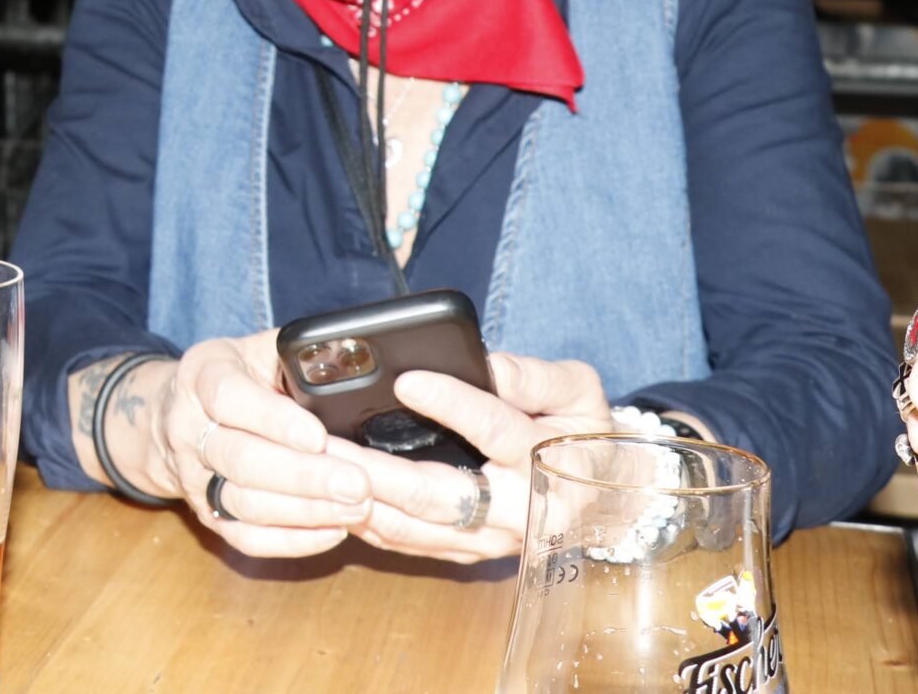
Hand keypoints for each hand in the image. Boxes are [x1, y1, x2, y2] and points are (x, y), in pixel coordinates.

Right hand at [137, 332, 374, 559]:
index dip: (273, 420)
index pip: (229, 398)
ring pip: (245, 502)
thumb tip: (350, 359)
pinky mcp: (207, 514)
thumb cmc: (234, 376)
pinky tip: (332, 531)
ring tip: (355, 508)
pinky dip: (290, 541)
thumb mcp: (256, 348)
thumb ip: (296, 354)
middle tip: (357, 484)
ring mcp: (195, 478)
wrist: (173, 414)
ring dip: (304, 510)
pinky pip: (246, 537)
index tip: (318, 436)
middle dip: (303, 476)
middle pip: (241, 459)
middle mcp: (189, 430)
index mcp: (202, 377)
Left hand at [339, 353, 617, 563]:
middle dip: (376, 470)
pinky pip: (408, 544)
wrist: (600, 494)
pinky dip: (367, 523)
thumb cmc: (582, 431)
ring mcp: (489, 540)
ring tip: (317, 468)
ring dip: (361, 501)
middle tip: (326, 442)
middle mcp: (519, 513)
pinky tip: (331, 497)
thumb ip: (535, 377)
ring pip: (415, 527)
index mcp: (552, 465)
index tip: (406, 380)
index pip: (498, 432)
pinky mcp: (464, 552)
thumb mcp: (577, 390)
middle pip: (439, 495)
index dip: (454, 405)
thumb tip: (488, 366)